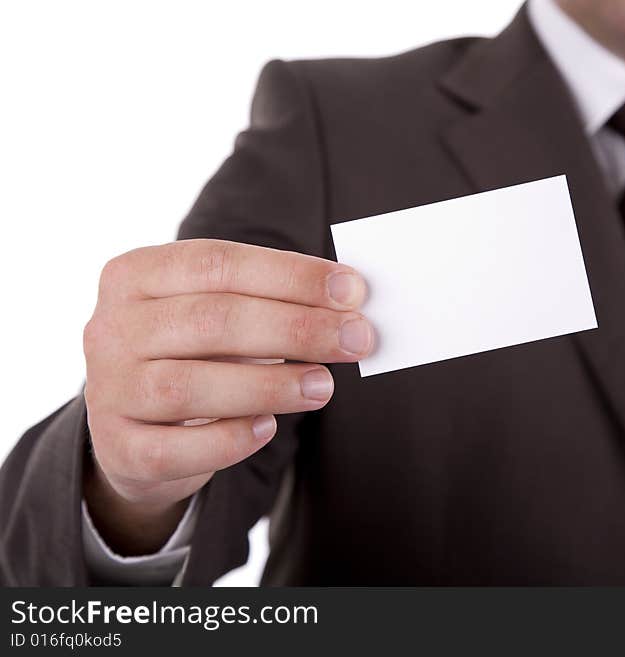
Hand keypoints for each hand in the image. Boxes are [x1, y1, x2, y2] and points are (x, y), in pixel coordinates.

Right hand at [82, 239, 371, 553]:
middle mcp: (111, 328)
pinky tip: (268, 428)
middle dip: (297, 328)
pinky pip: (177, 449)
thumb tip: (349, 306)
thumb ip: (271, 304)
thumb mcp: (218, 313)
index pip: (220, 264)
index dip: (292, 276)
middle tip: (357, 339)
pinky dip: (229, 440)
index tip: (354, 290)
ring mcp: (108, 390)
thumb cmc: (196, 354)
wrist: (138, 423)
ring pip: (191, 386)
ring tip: (324, 386)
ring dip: (270, 385)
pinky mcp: (118, 448)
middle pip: (212, 321)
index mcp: (136, 275)